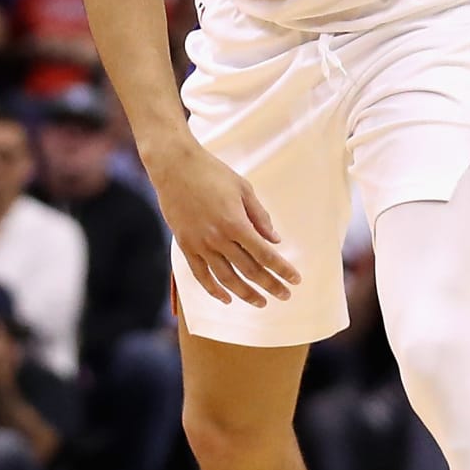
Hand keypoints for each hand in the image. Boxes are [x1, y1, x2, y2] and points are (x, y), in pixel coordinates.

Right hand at [152, 141, 297, 307]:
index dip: (282, 269)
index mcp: (235, 223)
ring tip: (260, 302)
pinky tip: (226, 299)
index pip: (265, 254)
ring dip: (245, 293)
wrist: (174, 166)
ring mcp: (200, 244)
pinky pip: (201, 275)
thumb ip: (260, 216)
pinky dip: (214, 290)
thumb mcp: (243, 189)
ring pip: (226, 278)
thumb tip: (275, 240)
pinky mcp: (185, 246)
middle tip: (285, 295)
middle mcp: (218, 238)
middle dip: (270, 285)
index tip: (295, 280)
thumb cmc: (212, 173)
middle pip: (249, 270)